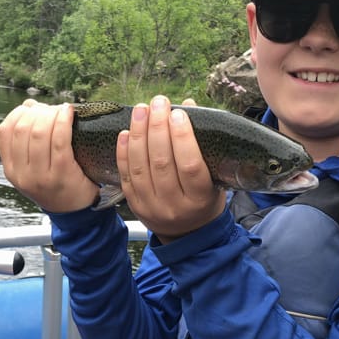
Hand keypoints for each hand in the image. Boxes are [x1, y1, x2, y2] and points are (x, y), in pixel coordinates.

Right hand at [0, 99, 98, 212]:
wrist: (74, 212)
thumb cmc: (55, 184)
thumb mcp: (30, 169)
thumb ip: (26, 141)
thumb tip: (29, 105)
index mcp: (11, 170)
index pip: (5, 131)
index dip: (18, 113)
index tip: (32, 108)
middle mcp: (22, 174)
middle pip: (23, 129)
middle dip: (38, 112)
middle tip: (51, 109)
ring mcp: (41, 175)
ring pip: (39, 132)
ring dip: (51, 114)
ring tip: (61, 110)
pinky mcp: (62, 173)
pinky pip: (59, 140)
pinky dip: (63, 121)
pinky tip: (68, 113)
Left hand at [116, 95, 226, 242]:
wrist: (187, 234)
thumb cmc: (204, 199)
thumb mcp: (214, 177)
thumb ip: (202, 143)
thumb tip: (188, 105)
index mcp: (200, 199)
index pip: (190, 166)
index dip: (183, 138)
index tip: (178, 113)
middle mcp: (174, 206)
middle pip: (162, 163)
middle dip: (158, 128)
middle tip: (158, 103)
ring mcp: (152, 207)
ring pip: (140, 168)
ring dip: (139, 135)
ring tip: (140, 110)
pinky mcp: (135, 205)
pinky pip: (126, 176)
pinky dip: (123, 152)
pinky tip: (125, 132)